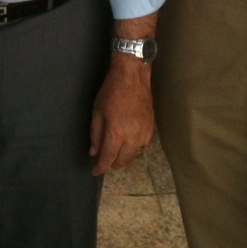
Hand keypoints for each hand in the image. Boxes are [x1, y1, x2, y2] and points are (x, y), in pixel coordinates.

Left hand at [89, 56, 153, 174]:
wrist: (133, 76)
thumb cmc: (112, 91)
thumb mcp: (97, 111)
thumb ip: (95, 134)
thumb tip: (94, 152)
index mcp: (116, 133)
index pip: (108, 159)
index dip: (100, 168)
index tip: (95, 171)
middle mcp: (132, 137)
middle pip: (122, 161)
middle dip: (112, 163)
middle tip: (104, 158)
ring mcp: (144, 133)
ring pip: (134, 156)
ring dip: (123, 156)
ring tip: (116, 149)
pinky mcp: (151, 128)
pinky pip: (142, 146)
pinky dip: (134, 148)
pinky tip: (128, 141)